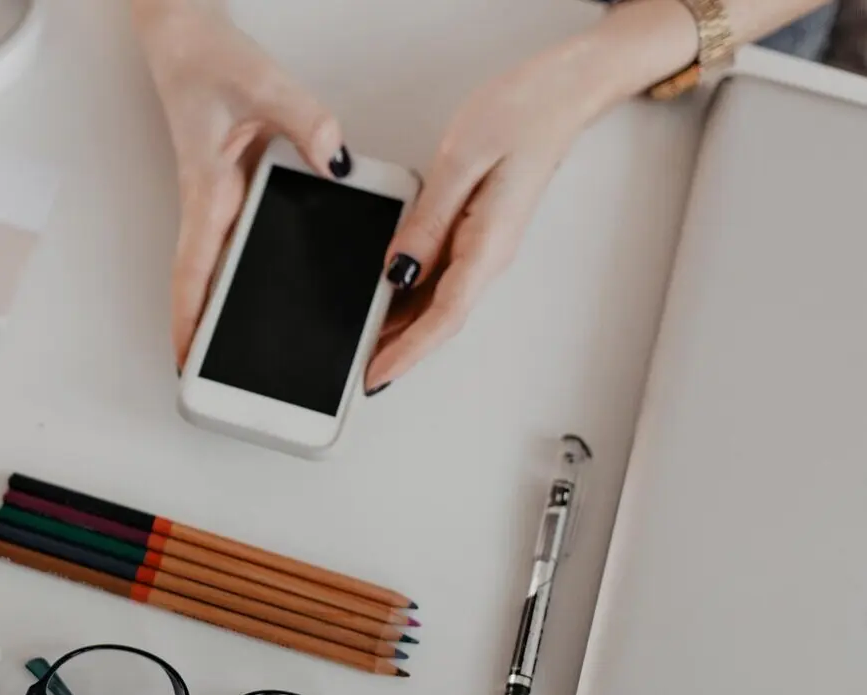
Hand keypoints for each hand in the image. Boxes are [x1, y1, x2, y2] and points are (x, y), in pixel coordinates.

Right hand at [132, 0, 346, 366]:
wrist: (187, 37)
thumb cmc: (206, 61)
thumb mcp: (261, 85)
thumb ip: (304, 121)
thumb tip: (336, 158)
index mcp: (209, 191)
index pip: (193, 272)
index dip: (187, 321)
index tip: (183, 361)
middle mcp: (211, 204)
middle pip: (203, 284)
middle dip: (204, 333)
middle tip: (214, 376)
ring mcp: (219, 201)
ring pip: (218, 268)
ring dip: (221, 308)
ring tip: (240, 350)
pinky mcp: (231, 189)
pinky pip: (236, 242)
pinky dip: (243, 272)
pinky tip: (269, 285)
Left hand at [366, 42, 615, 389]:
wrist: (563, 92)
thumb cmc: (522, 113)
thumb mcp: (459, 162)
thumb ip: (427, 221)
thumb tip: (397, 269)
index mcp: (487, 245)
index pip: (441, 317)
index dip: (405, 352)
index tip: (374, 377)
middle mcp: (489, 254)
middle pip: (437, 320)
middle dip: (397, 351)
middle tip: (355, 373)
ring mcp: (484, 246)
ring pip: (437, 302)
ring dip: (401, 328)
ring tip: (361, 345)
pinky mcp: (477, 232)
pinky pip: (440, 277)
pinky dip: (410, 296)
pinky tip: (384, 299)